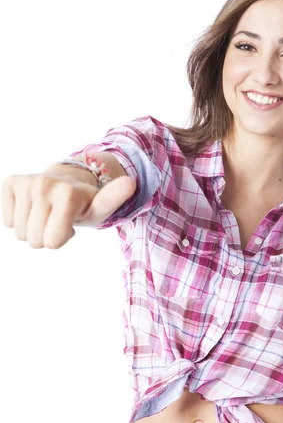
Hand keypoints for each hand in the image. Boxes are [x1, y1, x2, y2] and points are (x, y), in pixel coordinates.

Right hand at [1, 172, 136, 248]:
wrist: (67, 180)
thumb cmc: (85, 202)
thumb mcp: (102, 206)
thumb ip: (114, 198)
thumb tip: (131, 182)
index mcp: (67, 194)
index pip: (52, 242)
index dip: (62, 238)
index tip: (71, 223)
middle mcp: (44, 184)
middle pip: (35, 240)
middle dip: (47, 235)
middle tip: (59, 219)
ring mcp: (26, 182)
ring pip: (19, 233)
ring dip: (33, 229)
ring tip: (48, 213)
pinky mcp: (11, 183)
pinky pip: (7, 220)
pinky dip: (18, 219)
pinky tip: (34, 207)